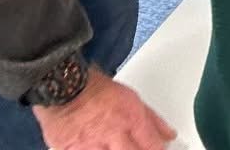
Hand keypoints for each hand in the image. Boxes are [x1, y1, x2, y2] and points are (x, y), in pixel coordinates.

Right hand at [32, 67, 173, 149]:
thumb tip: (168, 134)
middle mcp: (112, 134)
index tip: (158, 149)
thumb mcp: (131, 98)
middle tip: (133, 147)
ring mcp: (91, 146)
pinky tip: (96, 148)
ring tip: (114, 147)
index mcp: (131, 119)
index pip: (153, 146)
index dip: (157, 149)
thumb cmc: (94, 88)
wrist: (61, 86)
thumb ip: (152, 120)